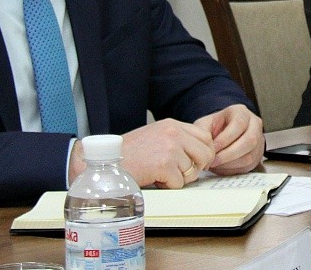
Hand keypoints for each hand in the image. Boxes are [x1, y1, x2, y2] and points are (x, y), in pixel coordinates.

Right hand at [70, 118, 215, 189]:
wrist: (104, 161)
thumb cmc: (128, 153)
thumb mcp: (155, 137)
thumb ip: (177, 141)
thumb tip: (200, 156)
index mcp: (172, 124)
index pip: (205, 137)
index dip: (203, 153)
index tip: (195, 163)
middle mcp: (174, 133)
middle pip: (205, 154)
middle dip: (196, 168)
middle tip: (179, 174)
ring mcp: (170, 148)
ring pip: (192, 171)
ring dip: (177, 179)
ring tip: (159, 174)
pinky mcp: (164, 165)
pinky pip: (179, 183)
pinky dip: (167, 186)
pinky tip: (153, 178)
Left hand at [194, 104, 264, 175]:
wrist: (222, 133)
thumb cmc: (214, 128)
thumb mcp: (204, 124)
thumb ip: (203, 133)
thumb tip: (207, 149)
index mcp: (241, 112)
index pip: (239, 124)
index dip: (225, 138)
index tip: (212, 148)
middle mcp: (254, 124)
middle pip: (249, 141)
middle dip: (228, 154)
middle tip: (212, 161)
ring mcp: (258, 141)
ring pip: (249, 156)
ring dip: (229, 163)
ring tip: (215, 164)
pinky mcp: (257, 156)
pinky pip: (248, 166)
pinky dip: (232, 169)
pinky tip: (221, 167)